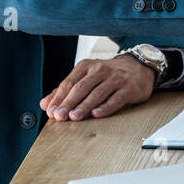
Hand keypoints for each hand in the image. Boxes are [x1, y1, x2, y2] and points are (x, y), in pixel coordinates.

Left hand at [40, 54, 157, 120]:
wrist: (139, 68)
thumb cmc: (109, 76)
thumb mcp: (87, 78)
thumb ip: (66, 91)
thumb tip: (45, 104)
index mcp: (87, 66)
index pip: (69, 82)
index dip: (58, 98)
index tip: (50, 111)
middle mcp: (101, 70)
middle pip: (81, 87)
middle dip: (69, 103)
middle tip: (59, 116)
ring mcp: (116, 78)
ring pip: (97, 93)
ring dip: (84, 106)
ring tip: (74, 117)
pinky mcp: (129, 88)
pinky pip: (116, 99)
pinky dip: (106, 107)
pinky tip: (97, 114)